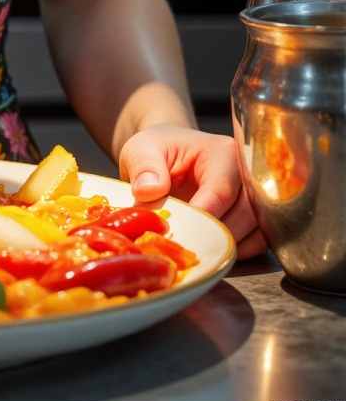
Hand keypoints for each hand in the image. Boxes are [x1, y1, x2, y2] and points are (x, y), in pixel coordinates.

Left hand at [118, 123, 267, 258]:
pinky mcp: (255, 216)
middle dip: (215, 235)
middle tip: (187, 247)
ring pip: (256, 230)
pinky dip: (239, 251)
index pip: (221, 191)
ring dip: (228, 246)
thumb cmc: (160, 150)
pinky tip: (213, 250)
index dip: (203, 217)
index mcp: (223, 152)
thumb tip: (149, 191)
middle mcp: (246, 173)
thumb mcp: (142, 148)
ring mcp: (255, 196)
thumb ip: (144, 166)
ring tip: (197, 248)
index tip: (183, 233)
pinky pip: (259, 241)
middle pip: (245, 214)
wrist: (170, 155)